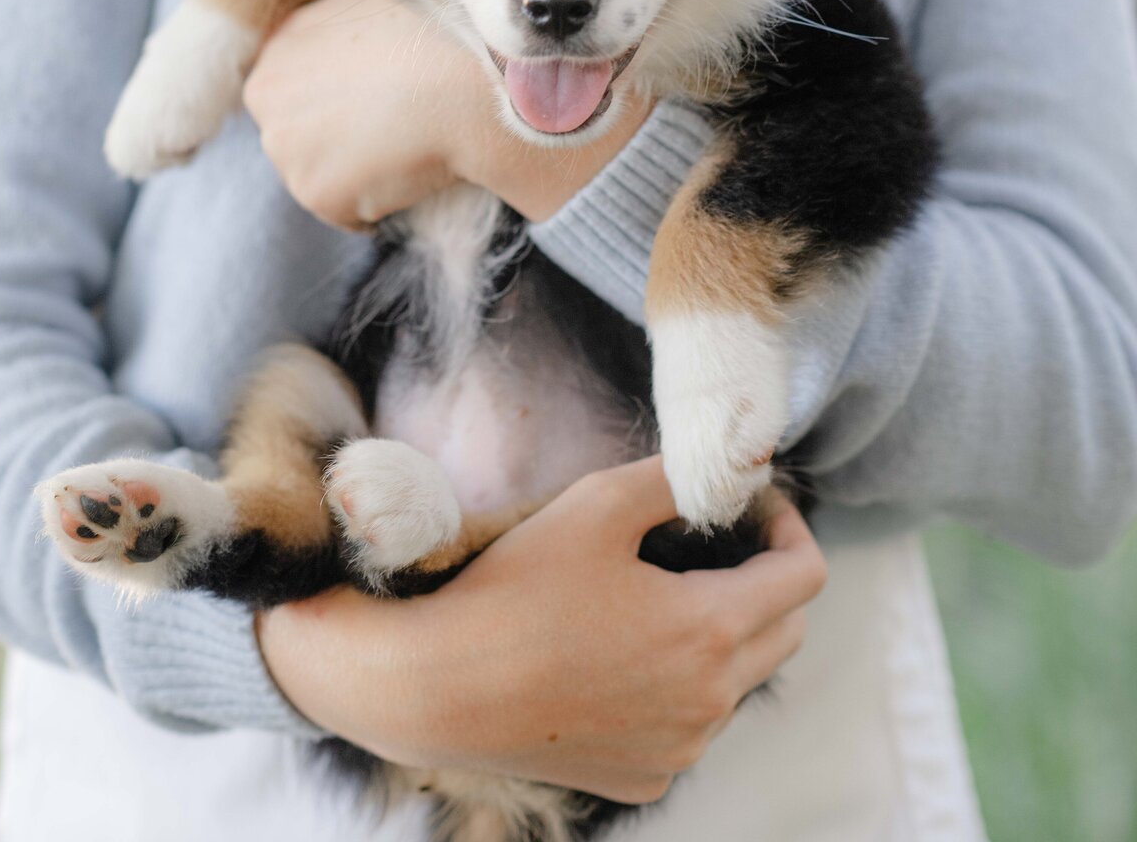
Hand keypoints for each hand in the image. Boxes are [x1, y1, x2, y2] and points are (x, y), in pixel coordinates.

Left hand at [241, 0, 650, 227]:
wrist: (461, 73)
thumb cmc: (435, 28)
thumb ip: (347, 16)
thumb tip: (354, 0)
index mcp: (279, 46)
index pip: (300, 91)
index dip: (345, 99)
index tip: (381, 97)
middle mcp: (266, 97)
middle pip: (302, 136)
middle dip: (344, 140)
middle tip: (398, 125)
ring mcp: (285, 149)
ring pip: (326, 178)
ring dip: (364, 174)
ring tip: (410, 142)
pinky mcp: (314, 193)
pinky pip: (352, 213)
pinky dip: (384, 204)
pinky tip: (413, 168)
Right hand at [256, 457, 825, 803]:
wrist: (434, 686)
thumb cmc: (514, 586)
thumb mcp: (597, 503)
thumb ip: (677, 477)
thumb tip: (730, 462)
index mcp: (712, 631)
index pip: (806, 575)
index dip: (787, 525)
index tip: (749, 503)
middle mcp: (709, 703)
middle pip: (787, 630)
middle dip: (765, 577)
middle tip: (711, 538)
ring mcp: (679, 750)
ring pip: (738, 680)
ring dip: (722, 632)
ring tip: (654, 593)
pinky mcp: (645, 778)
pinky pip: (690, 724)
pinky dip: (678, 684)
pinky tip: (620, 652)